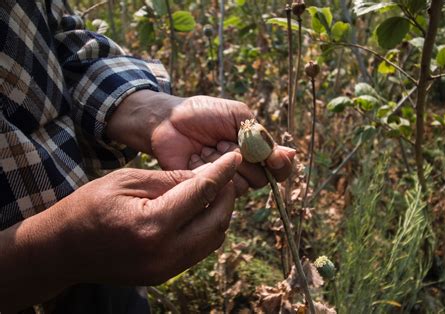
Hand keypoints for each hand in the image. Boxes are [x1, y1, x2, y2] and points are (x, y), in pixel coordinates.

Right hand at [59, 152, 240, 284]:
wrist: (63, 249)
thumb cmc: (88, 207)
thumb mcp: (126, 180)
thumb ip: (169, 179)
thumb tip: (205, 175)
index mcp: (152, 224)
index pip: (202, 193)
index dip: (222, 172)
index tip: (235, 157)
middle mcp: (165, 253)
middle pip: (218, 221)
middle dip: (227, 195)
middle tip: (225, 175)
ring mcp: (166, 269)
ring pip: (213, 239)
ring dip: (219, 213)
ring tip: (211, 191)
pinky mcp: (165, 275)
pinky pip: (199, 250)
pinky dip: (206, 228)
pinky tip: (197, 211)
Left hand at [107, 91, 295, 195]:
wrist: (168, 119)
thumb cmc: (203, 113)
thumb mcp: (238, 115)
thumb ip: (261, 135)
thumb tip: (290, 153)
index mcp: (253, 151)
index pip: (277, 169)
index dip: (280, 166)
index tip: (274, 158)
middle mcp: (241, 169)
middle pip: (260, 179)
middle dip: (247, 160)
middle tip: (225, 141)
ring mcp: (223, 180)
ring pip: (240, 186)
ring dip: (226, 163)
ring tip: (209, 147)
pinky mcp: (204, 189)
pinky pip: (217, 190)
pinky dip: (210, 170)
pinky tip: (197, 156)